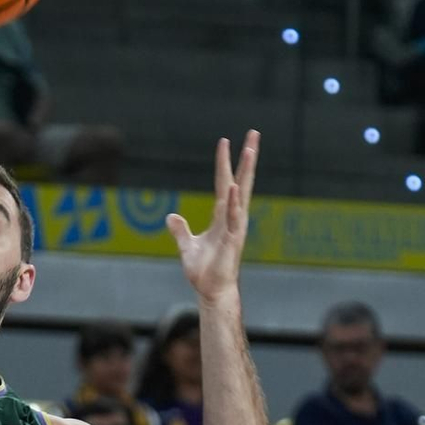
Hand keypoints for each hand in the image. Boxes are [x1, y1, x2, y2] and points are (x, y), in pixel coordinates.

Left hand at [167, 133, 257, 304]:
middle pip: (241, 180)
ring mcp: (235, 226)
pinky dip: (235, 202)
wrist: (211, 291)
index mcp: (222, 216)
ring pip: (242, 193)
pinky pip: (234, 216)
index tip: (225, 141)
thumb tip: (170, 216)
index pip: (224, 182)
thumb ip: (180, 230)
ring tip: (249, 149)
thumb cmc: (203, 271)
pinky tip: (235, 186)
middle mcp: (232, 216)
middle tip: (254, 133)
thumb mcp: (186, 246)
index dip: (224, 162)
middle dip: (247, 157)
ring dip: (245, 171)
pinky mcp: (233, 239)